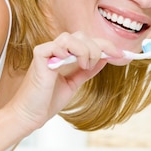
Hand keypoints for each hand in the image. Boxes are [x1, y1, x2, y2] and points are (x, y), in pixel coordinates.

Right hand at [6, 32, 124, 133]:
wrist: (30, 115)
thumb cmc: (47, 101)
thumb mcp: (74, 83)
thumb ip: (86, 70)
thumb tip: (104, 59)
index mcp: (64, 55)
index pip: (87, 41)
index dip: (106, 45)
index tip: (121, 55)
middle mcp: (56, 50)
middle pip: (82, 35)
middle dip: (98, 48)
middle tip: (100, 64)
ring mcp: (47, 52)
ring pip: (71, 37)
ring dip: (84, 50)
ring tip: (85, 66)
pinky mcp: (39, 56)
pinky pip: (56, 44)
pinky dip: (68, 52)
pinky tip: (71, 65)